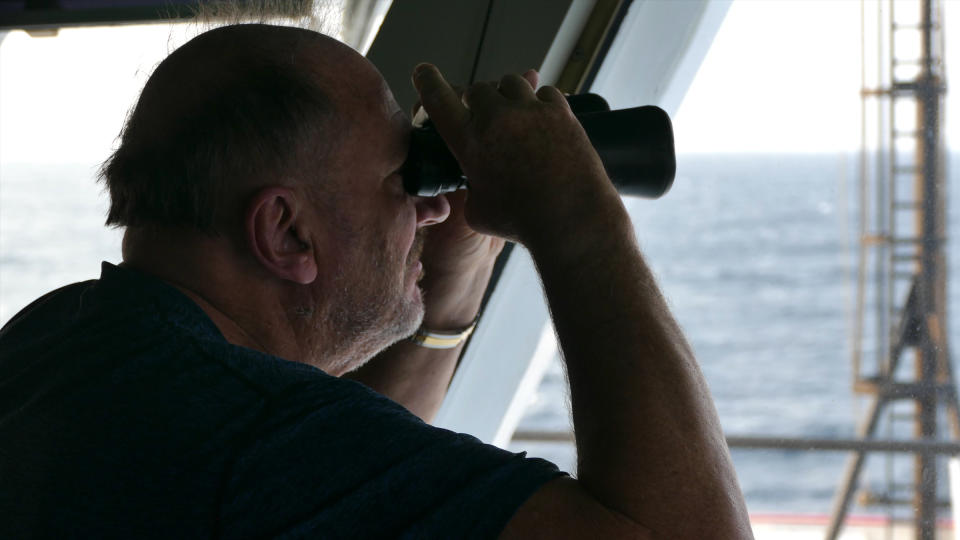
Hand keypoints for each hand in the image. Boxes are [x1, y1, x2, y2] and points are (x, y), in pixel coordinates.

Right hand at [411, 65, 615, 246]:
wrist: (572, 218)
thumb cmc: (524, 222)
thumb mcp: (478, 213)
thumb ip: (471, 190)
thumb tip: (476, 183)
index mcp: (470, 142)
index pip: (438, 99)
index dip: (428, 82)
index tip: (424, 73)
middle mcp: (497, 119)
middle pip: (477, 89)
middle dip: (475, 100)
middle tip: (483, 116)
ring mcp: (530, 111)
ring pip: (511, 82)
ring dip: (506, 94)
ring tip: (513, 114)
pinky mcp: (561, 112)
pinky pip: (545, 92)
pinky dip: (540, 102)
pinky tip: (542, 120)